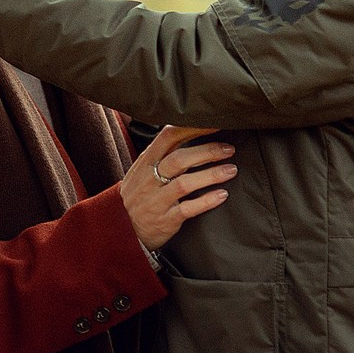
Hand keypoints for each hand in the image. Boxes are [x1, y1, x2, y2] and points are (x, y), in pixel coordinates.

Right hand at [118, 126, 235, 251]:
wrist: (121, 228)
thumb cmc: (139, 195)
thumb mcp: (141, 171)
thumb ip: (160, 154)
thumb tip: (185, 130)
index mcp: (145, 163)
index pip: (167, 138)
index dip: (191, 128)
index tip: (213, 124)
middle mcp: (149, 180)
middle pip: (179, 160)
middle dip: (207, 152)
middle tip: (228, 149)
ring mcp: (156, 200)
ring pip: (184, 184)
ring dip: (211, 175)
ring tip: (231, 170)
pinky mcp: (165, 220)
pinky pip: (187, 209)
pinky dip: (206, 201)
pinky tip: (222, 195)